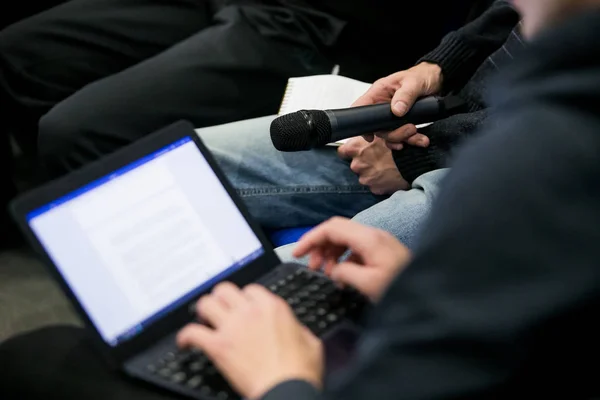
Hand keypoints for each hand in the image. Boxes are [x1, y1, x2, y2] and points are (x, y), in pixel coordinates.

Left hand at [177, 283, 322, 398]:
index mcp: (273, 307)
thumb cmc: (300, 371)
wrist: (286, 390)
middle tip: (220, 309)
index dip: (245, 298)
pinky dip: (185, 336)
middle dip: (220, 298)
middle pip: (224, 289)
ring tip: (202, 319)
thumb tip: (294, 329)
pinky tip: (185, 342)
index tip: (243, 306)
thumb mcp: (311, 342)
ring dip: (202, 311)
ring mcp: (232, 327)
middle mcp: (250, 311)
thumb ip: (299, 329)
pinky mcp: (218, 347)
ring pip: (206, 303)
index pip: (250, 289)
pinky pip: (192, 332)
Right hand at [293, 217, 411, 301]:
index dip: (310, 239)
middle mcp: (372, 234)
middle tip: (311, 267)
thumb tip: (334, 271)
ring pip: (345, 239)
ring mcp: (378, 241)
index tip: (296, 253)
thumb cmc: (401, 288)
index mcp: (368, 238)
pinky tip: (342, 276)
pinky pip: (355, 248)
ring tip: (325, 273)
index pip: (331, 228)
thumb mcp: (369, 285)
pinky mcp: (382, 250)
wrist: (430, 291)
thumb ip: (345, 273)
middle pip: (336, 230)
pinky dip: (343, 259)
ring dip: (330, 253)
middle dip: (319, 246)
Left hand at [338, 136, 407, 194]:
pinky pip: (375, 185)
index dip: (350, 151)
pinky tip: (389, 176)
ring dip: (373, 172)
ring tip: (387, 167)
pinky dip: (381, 182)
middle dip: (365, 162)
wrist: (414, 162)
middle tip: (379, 158)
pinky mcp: (374, 189)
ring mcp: (365, 178)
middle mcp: (357, 164)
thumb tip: (368, 132)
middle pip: (355, 164)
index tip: (357, 151)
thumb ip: (371, 133)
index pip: (342, 151)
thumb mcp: (384, 132)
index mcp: (356, 148)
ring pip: (365, 175)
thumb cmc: (400, 145)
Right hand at [353, 62, 442, 149]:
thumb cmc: (422, 76)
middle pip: (378, 127)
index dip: (362, 123)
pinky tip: (419, 139)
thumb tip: (396, 110)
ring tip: (416, 135)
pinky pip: (401, 136)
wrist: (437, 81)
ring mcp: (391, 116)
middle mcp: (382, 105)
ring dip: (404, 138)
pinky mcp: (401, 122)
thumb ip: (405, 96)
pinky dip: (410, 140)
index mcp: (379, 92)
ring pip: (390, 134)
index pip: (361, 107)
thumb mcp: (414, 82)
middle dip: (394, 133)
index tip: (369, 135)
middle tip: (410, 129)